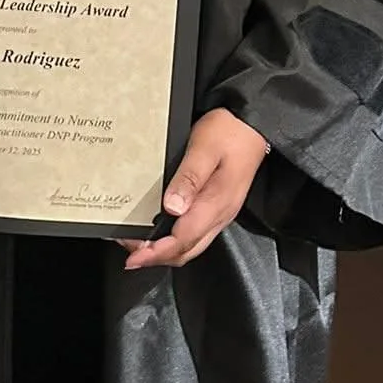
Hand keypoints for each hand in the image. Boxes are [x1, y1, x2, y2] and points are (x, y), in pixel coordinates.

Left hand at [121, 108, 269, 271]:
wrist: (252, 124)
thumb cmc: (229, 132)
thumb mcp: (204, 148)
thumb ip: (189, 178)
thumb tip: (172, 207)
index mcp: (216, 203)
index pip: (183, 239)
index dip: (156, 253)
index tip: (134, 258)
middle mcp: (220, 214)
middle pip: (186, 250)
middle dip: (156, 257)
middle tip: (130, 254)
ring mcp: (220, 212)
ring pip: (191, 245)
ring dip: (164, 251)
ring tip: (139, 245)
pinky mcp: (218, 207)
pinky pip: (195, 234)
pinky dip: (174, 240)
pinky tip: (160, 231)